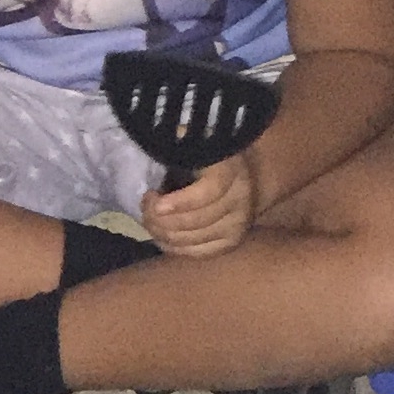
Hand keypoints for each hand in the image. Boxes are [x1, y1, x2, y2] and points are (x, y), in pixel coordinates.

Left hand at [141, 144, 259, 258]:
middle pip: (196, 221)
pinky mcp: (231, 243)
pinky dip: (173, 247)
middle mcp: (240, 200)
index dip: (181, 201)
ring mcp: (238, 225)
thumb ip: (177, 142)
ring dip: (162, 232)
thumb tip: (152, 140)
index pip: (209, 192)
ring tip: (149, 217)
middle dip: (162, 218)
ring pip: (193, 240)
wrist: (247, 176)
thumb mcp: (196, 141)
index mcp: (231, 170)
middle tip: (145, 206)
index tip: (154, 201)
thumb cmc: (209, 156)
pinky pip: (197, 253)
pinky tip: (159, 234)